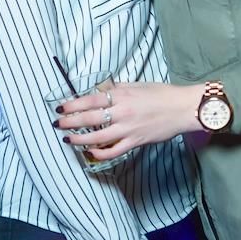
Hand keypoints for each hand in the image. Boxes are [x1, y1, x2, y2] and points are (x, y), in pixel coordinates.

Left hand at [57, 82, 203, 160]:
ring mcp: (128, 129)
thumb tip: (101, 91)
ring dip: (80, 139)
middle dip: (70, 122)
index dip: (73, 104)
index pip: (90, 100)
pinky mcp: (135, 142)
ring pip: (97, 138)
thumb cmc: (162, 94)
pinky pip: (113, 151)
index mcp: (122, 94)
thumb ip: (118, 89)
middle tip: (58, 124)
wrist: (182, 108)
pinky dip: (99, 153)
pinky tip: (90, 152)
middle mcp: (122, 112)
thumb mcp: (137, 85)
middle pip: (89, 118)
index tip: (61, 107)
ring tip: (68, 139)